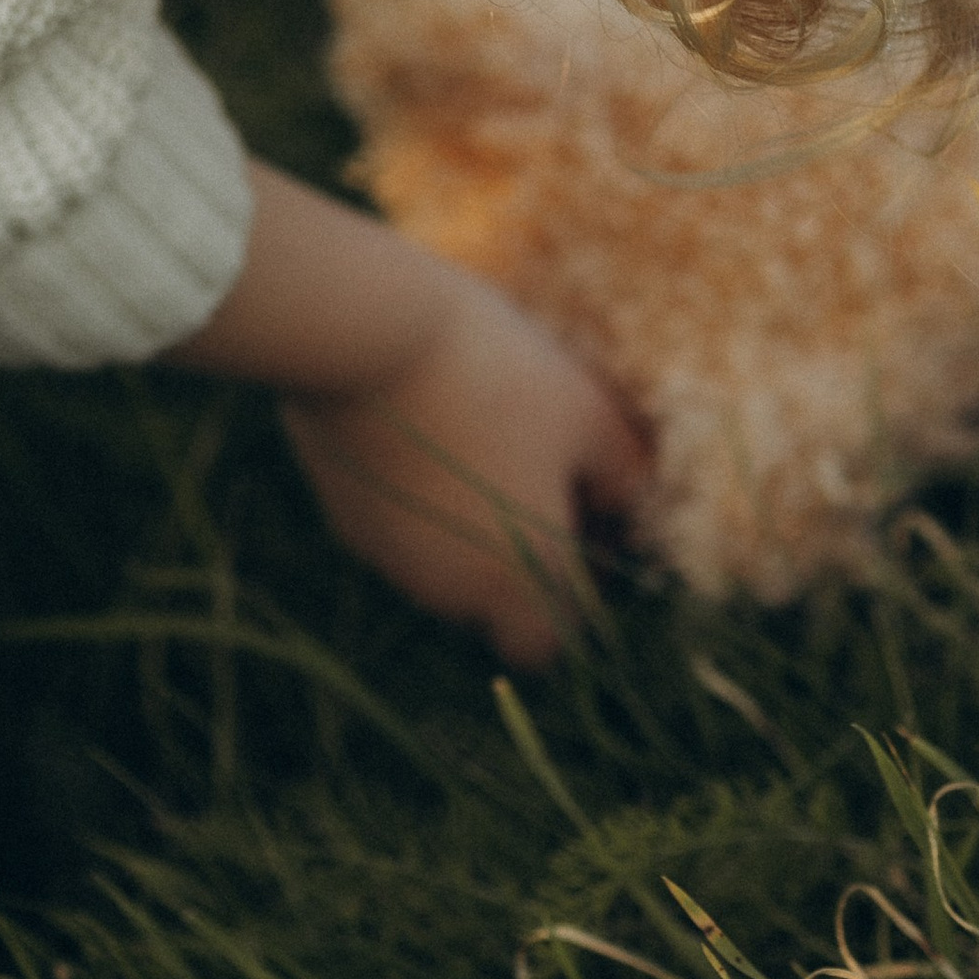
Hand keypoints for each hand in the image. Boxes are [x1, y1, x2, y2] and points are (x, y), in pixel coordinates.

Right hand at [169, 161, 648, 663]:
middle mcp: (450, 589)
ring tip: (479, 436)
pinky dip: (418, 497)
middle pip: (492, 603)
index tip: (579, 532)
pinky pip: (397, 528)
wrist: (368, 334)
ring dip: (466, 525)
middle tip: (534, 473)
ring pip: (442, 566)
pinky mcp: (347, 520)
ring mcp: (391, 559)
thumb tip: (630, 501)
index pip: (544, 644)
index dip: (569, 600)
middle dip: (516, 556)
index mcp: (518, 578)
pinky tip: (427, 428)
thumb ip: (624, 473)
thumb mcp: (588, 412)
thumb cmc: (498, 374)